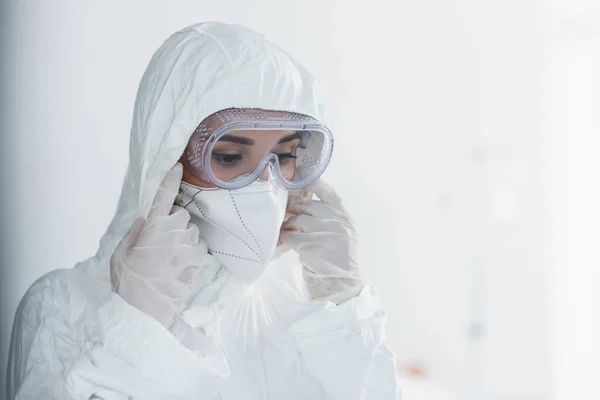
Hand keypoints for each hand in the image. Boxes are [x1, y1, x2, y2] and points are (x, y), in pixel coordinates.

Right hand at [110, 163, 207, 328]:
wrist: (143, 309)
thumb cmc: (128, 280)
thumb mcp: (121, 251)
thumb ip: (137, 230)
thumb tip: (148, 218)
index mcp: (152, 227)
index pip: (163, 196)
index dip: (170, 179)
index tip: (178, 166)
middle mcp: (174, 232)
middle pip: (182, 214)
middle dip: (174, 222)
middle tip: (162, 240)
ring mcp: (188, 247)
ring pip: (193, 230)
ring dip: (185, 237)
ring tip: (170, 255)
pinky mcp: (198, 261)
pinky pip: (199, 247)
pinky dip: (192, 251)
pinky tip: (179, 263)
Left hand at [279, 180, 363, 303]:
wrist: (342, 287)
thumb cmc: (339, 262)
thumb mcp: (342, 235)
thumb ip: (329, 219)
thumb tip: (304, 204)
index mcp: (345, 217)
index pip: (328, 192)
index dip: (312, 183)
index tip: (299, 179)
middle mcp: (337, 222)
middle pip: (307, 205)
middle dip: (293, 207)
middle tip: (284, 211)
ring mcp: (326, 233)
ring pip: (297, 220)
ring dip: (287, 225)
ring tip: (284, 231)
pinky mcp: (312, 246)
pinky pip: (290, 236)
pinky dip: (283, 239)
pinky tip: (281, 243)